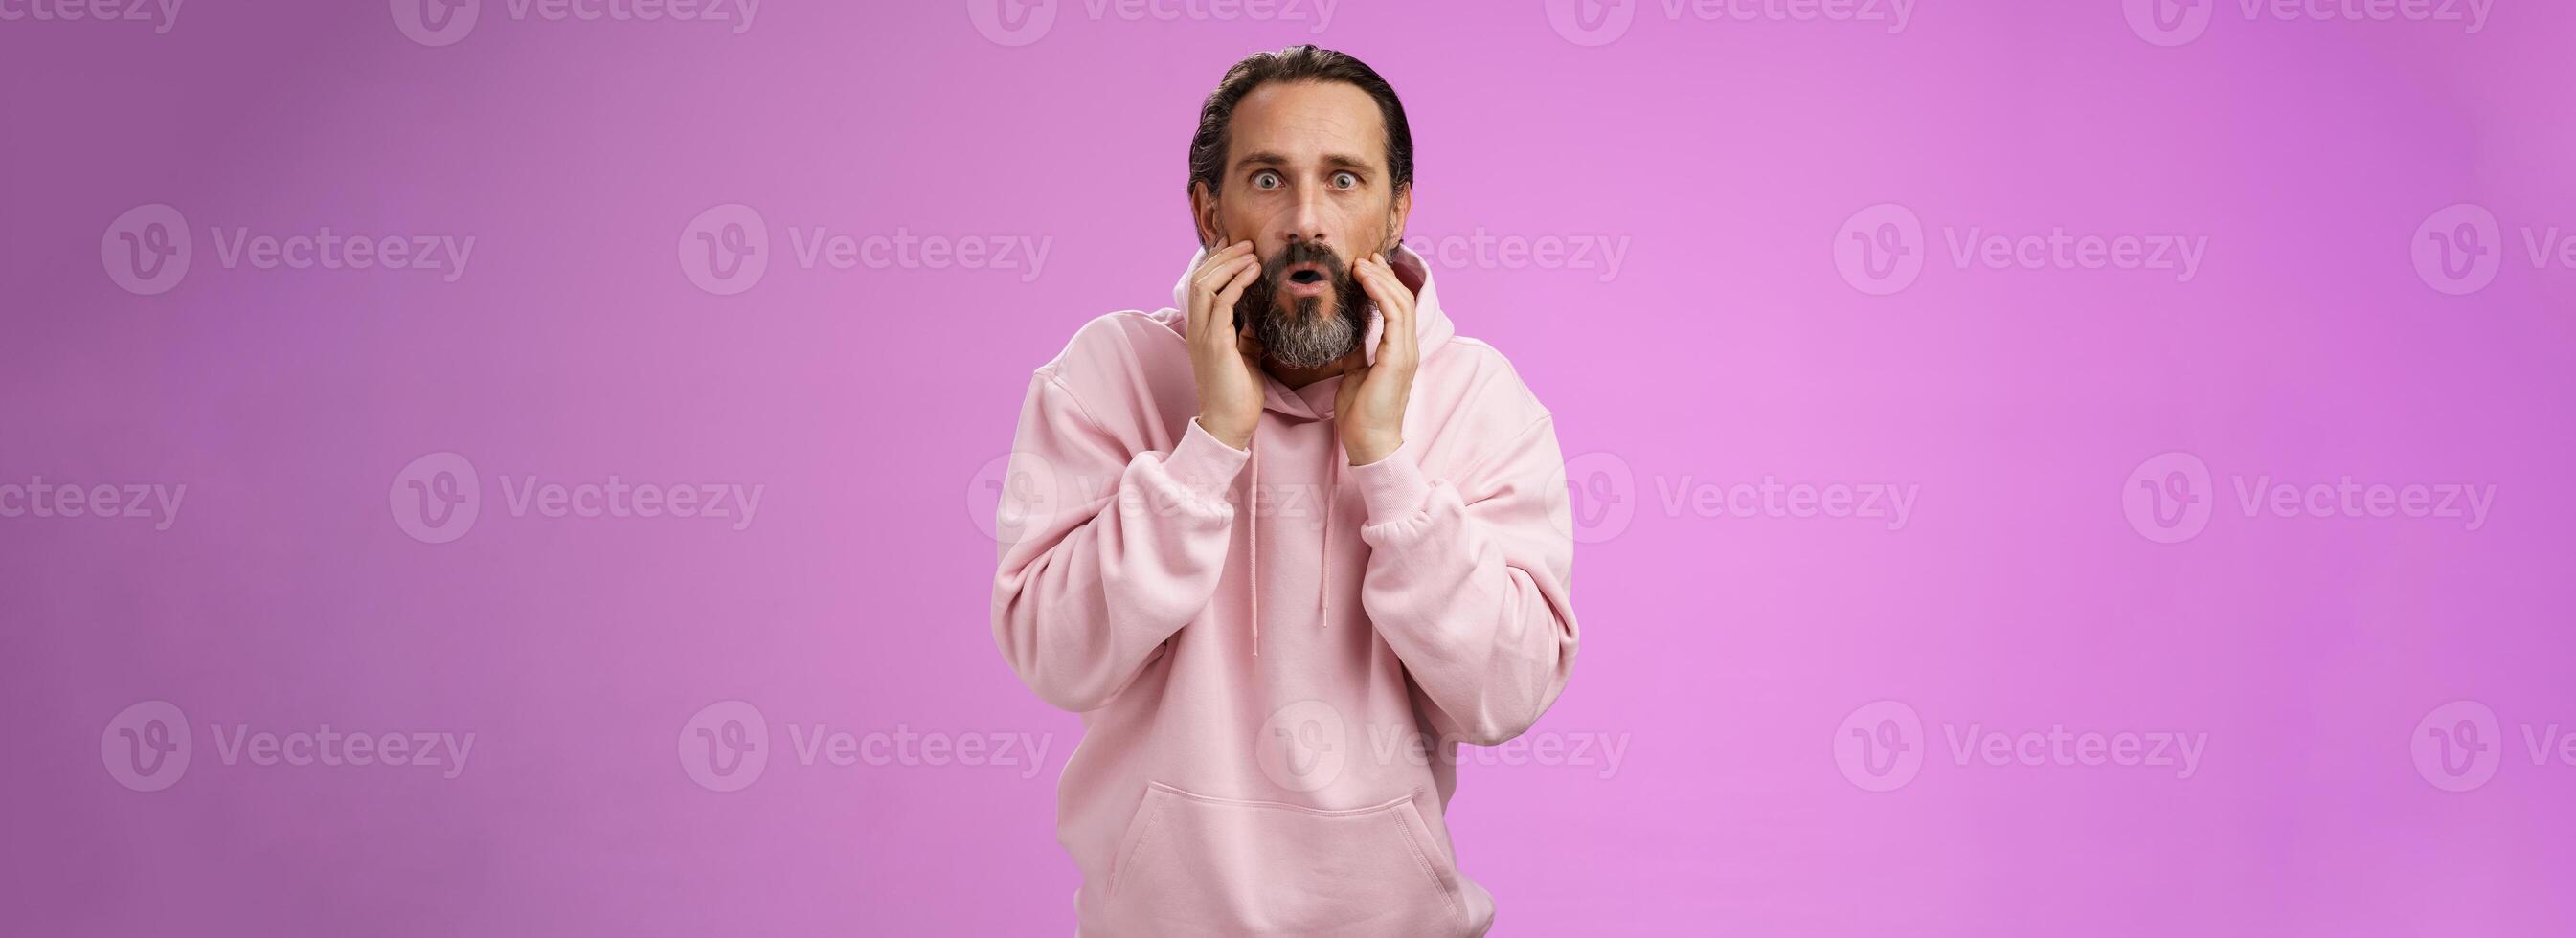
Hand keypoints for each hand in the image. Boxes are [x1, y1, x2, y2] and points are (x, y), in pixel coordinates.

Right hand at [1187, 241, 1264, 449]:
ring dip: (1229, 264)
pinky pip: (1222, 303)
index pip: (1201, 284)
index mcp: (1201, 329)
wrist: (1230, 424)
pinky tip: (1254, 272)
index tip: (1237, 246)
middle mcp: (1197, 328)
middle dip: (1224, 255)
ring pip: (1206, 284)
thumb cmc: (1238, 393)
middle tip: (1246, 241)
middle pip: (1201, 277)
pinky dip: (1237, 283)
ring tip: (1251, 252)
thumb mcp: (1245, 355)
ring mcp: (1202, 335)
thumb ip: (1246, 333)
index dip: (1216, 261)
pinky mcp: (1215, 343)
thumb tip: (1257, 316)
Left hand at [1334, 253, 1416, 465]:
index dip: (1385, 284)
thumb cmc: (1361, 414)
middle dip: (1384, 275)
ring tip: (1362, 264)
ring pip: (1400, 302)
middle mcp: (1408, 348)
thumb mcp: (1356, 373)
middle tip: (1364, 257)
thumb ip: (1358, 350)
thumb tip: (1348, 331)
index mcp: (1400, 351)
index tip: (1366, 266)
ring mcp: (1406, 352)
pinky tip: (1365, 282)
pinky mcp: (1398, 358)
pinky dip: (1380, 295)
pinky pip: (1394, 316)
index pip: (1398, 307)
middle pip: (1402, 299)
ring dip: (1381, 280)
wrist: (1368, 442)